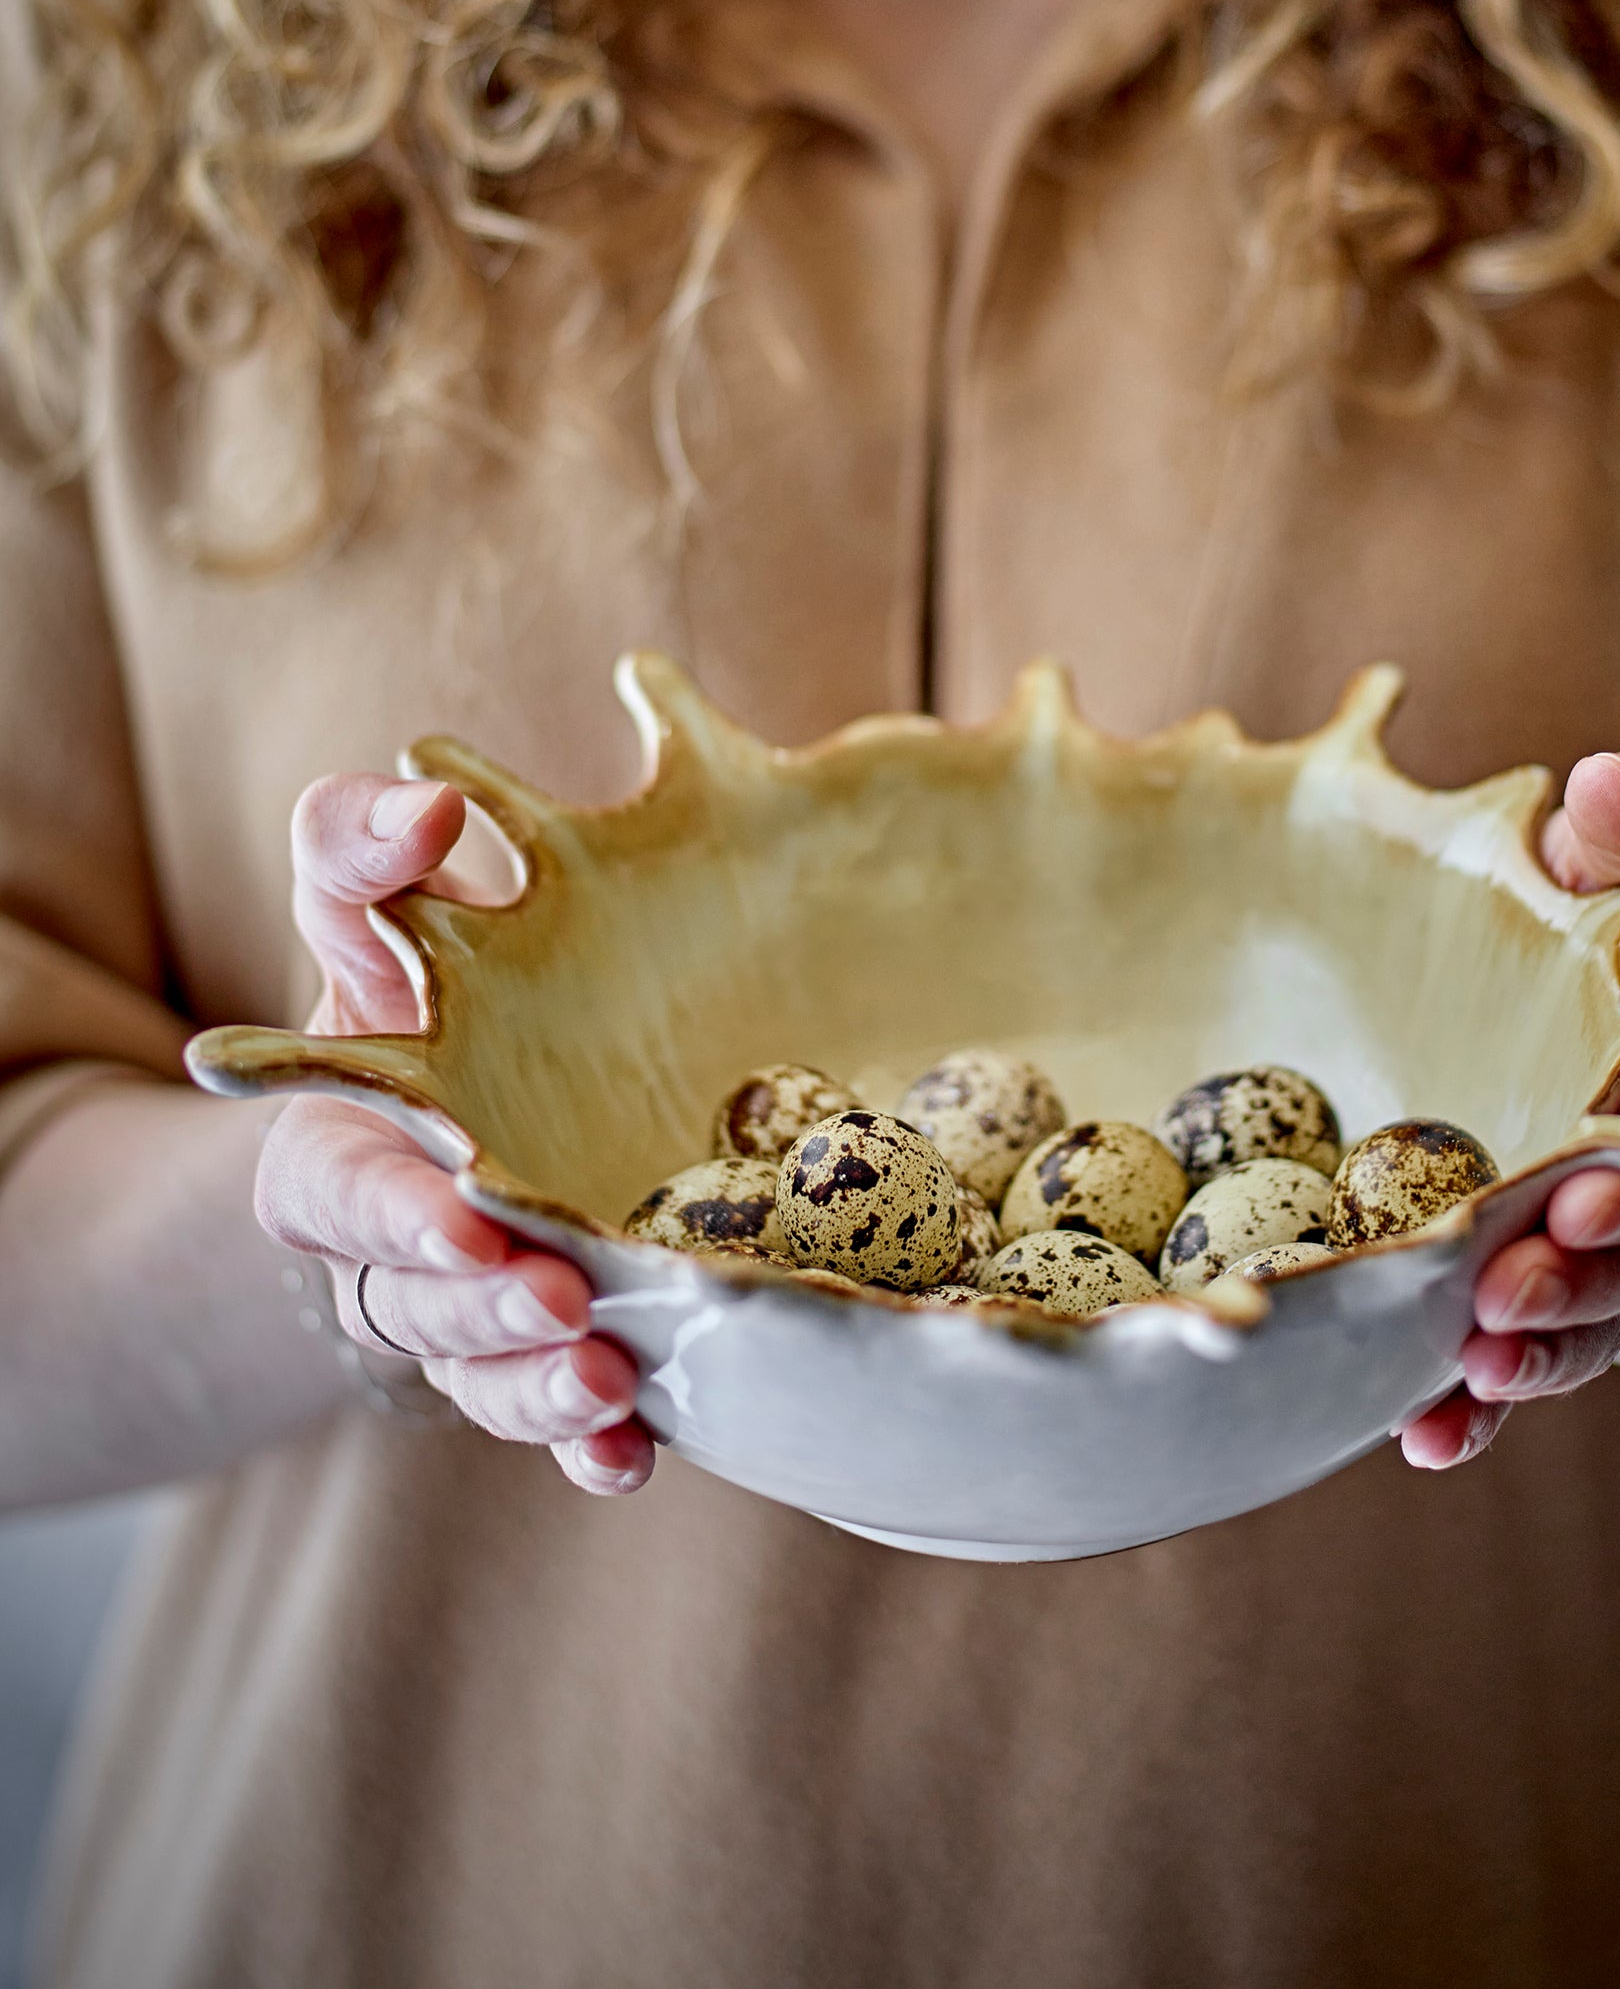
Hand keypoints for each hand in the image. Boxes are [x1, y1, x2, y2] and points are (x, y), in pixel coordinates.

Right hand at [254, 772, 655, 1494]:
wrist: (467, 1089)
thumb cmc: (419, 988)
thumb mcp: (370, 906)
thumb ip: (365, 845)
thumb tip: (423, 804)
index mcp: (340, 1148)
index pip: (348, 1194)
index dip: (398, 1214)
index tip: (465, 1217)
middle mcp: (400, 1251)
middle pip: (425, 1304)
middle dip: (485, 1311)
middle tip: (560, 1302)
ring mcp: (474, 1317)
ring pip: (491, 1376)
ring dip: (541, 1388)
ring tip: (610, 1383)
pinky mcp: (547, 1357)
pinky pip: (557, 1426)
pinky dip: (590, 1450)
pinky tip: (637, 1456)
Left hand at [1400, 752, 1619, 1471]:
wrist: (1594, 1068)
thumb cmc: (1587, 961)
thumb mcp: (1612, 885)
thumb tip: (1607, 782)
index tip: (1605, 1168)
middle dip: (1584, 1270)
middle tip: (1516, 1293)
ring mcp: (1590, 1253)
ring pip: (1581, 1317)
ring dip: (1534, 1353)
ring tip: (1473, 1373)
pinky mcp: (1524, 1302)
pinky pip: (1506, 1366)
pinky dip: (1470, 1410)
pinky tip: (1422, 1440)